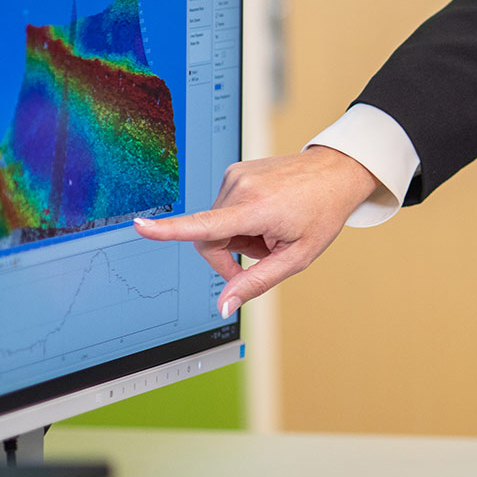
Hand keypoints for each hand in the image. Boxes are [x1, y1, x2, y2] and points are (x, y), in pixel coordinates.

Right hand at [132, 145, 379, 317]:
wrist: (336, 172)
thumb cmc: (322, 213)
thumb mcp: (296, 257)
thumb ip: (257, 282)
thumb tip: (223, 306)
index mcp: (257, 209)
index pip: (204, 225)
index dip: (169, 230)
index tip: (139, 226)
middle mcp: (241, 187)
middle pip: (209, 238)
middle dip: (230, 255)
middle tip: (263, 254)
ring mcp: (236, 175)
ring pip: (216, 224)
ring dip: (237, 235)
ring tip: (270, 228)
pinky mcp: (235, 170)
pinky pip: (223, 207)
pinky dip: (240, 218)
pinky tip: (266, 215)